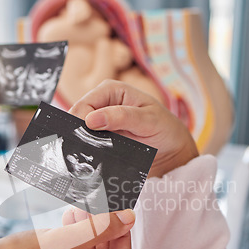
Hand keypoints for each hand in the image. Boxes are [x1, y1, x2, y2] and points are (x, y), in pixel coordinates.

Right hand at [0, 209, 134, 248]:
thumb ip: (100, 229)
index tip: (121, 214)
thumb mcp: (64, 241)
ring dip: (86, 236)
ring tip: (79, 211)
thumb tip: (128, 219)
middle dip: (101, 233)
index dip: (121, 236)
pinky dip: (73, 245)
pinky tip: (69, 223)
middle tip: (98, 208)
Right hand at [70, 80, 198, 176]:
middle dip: (80, 134)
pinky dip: (88, 152)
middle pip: (76, 119)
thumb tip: (91, 119)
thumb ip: (122, 117)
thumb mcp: (148, 120)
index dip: (80, 123)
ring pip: (79, 133)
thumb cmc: (164, 128)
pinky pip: (86, 144)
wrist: (171, 150)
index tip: (87, 140)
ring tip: (93, 155)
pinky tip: (95, 158)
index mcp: (110, 89)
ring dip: (83, 145)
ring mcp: (99, 121)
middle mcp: (101, 103)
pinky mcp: (100, 137)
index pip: (83, 105)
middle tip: (89, 151)